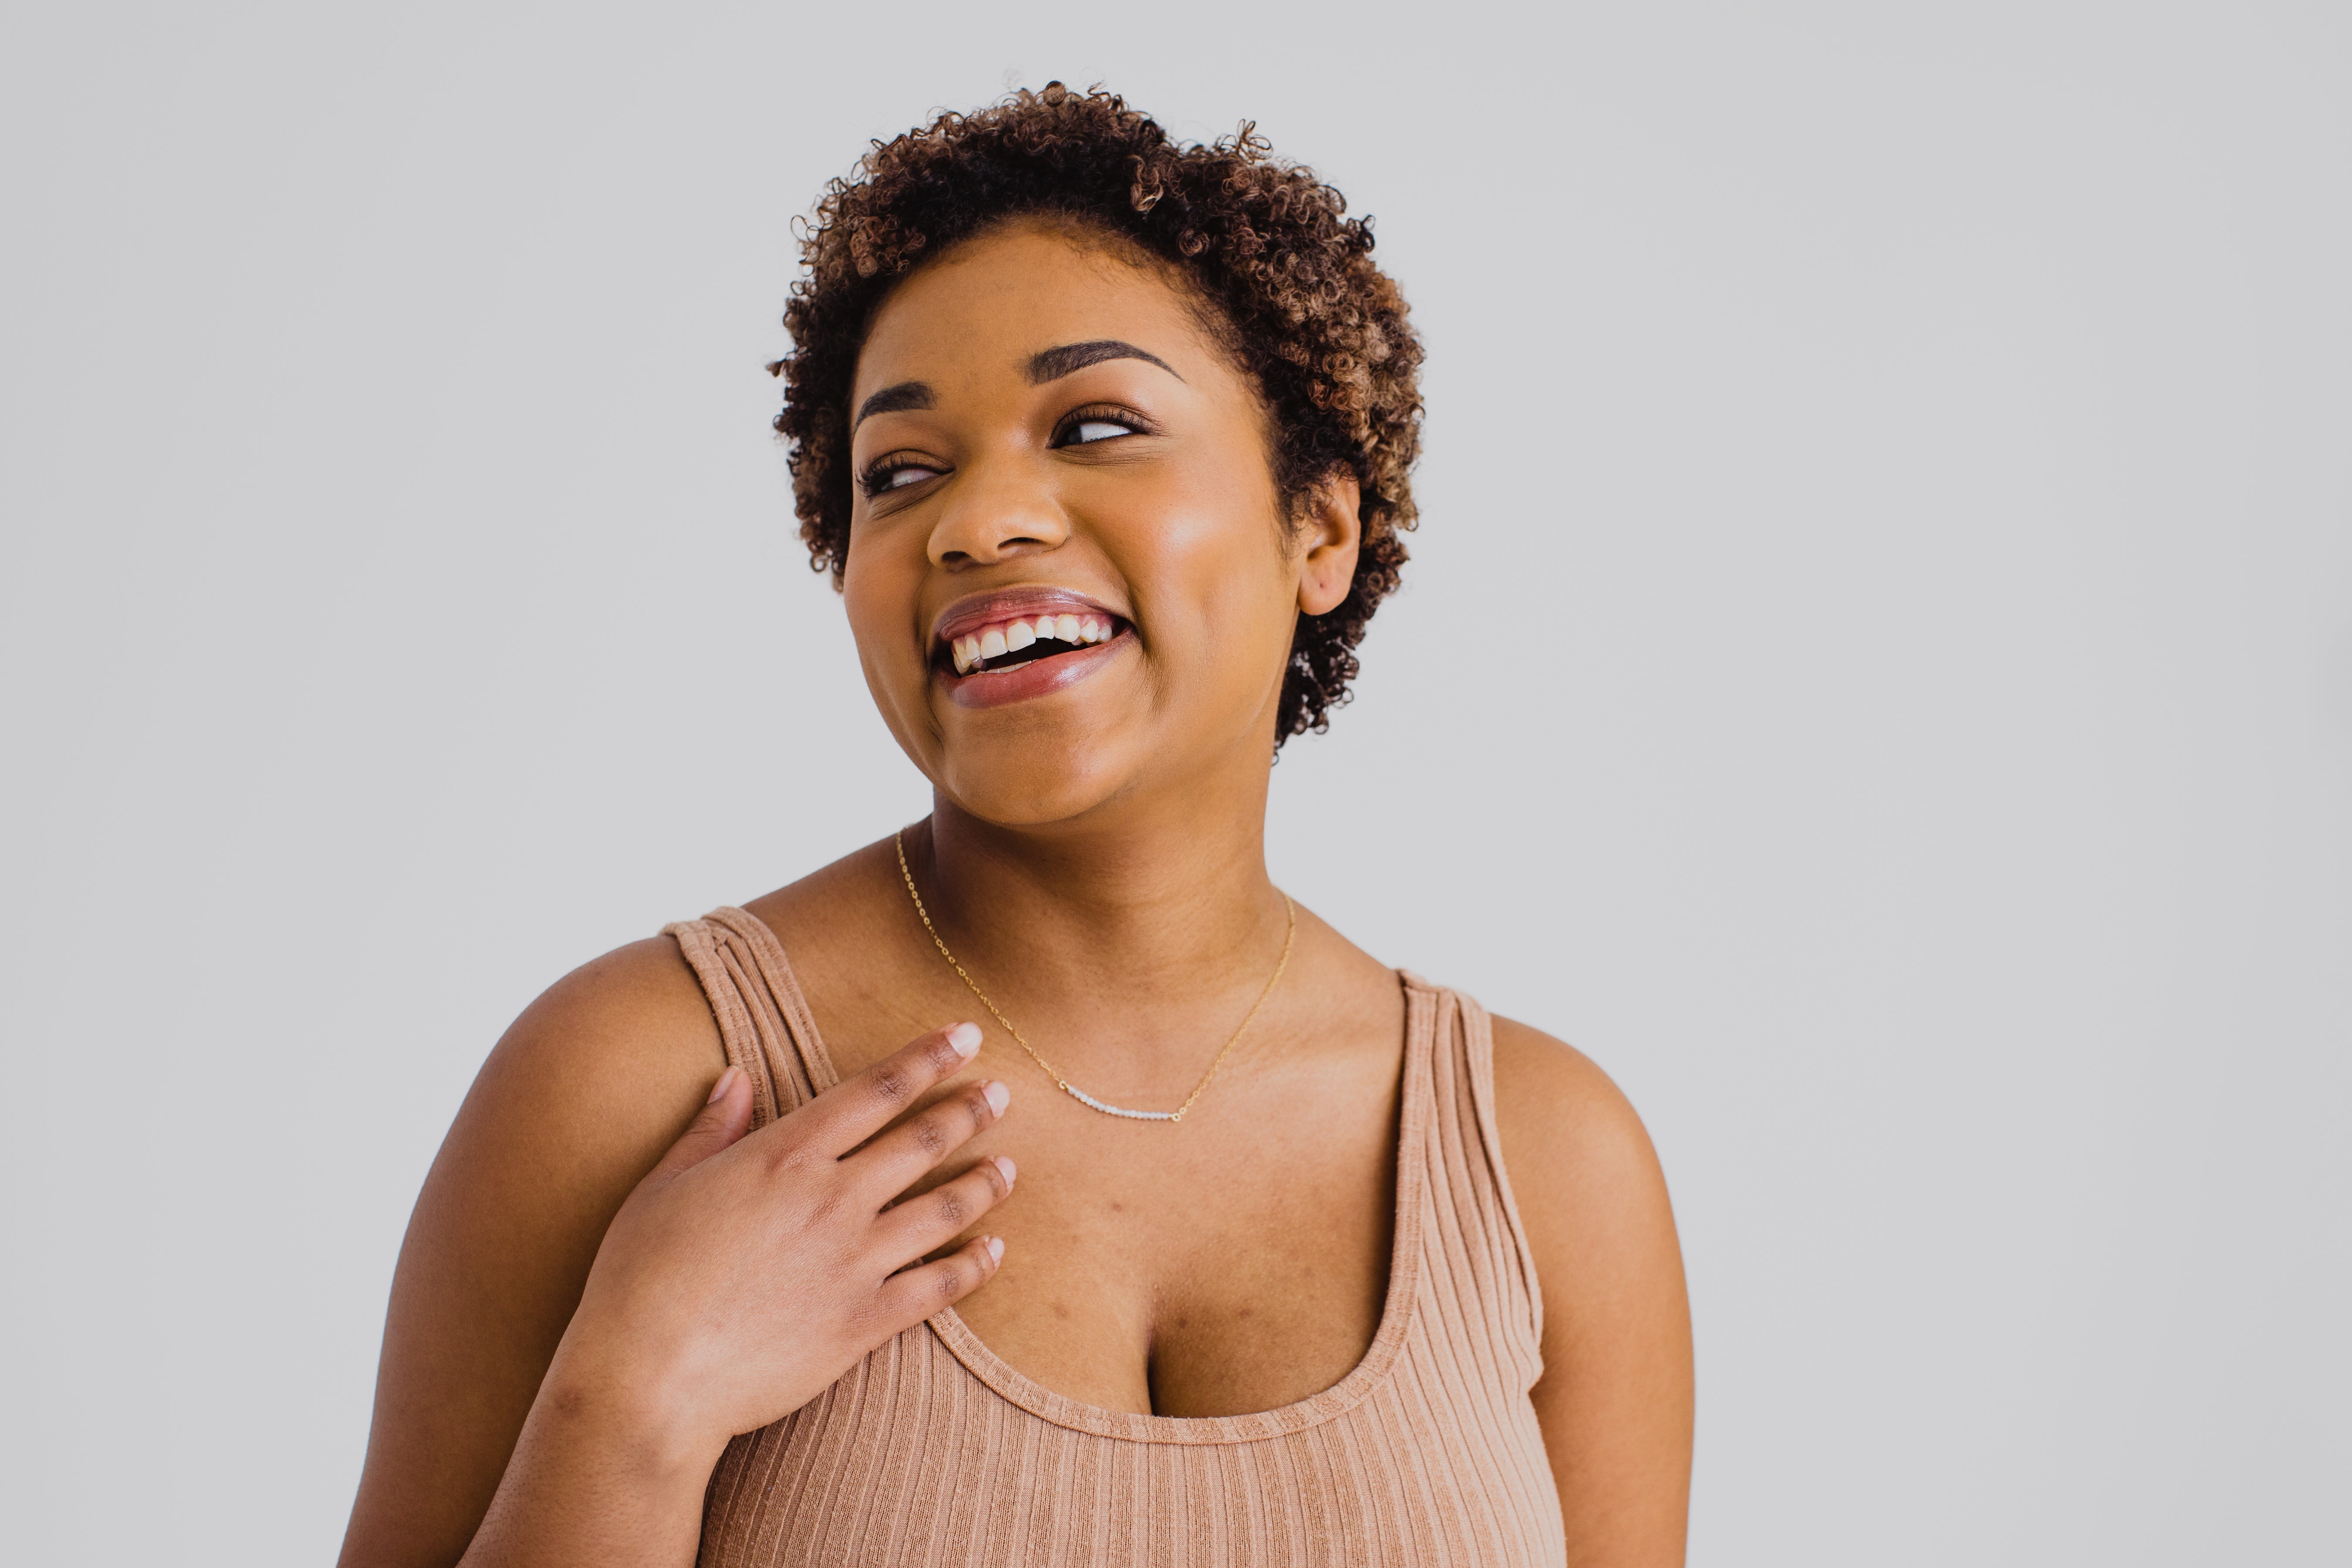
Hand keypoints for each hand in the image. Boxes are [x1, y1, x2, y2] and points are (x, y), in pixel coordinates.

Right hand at [544, 1021, 1014, 1460]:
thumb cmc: (639, 1280)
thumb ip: (710, 1130)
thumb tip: (735, 1077)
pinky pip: (939, 1286)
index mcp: (784, 1155)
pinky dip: (974, 1264)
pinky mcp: (865, 1322)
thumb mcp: (662, 1186)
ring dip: (983, 1183)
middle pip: (922, 1141)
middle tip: (1002, 1094)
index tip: (965, 1036)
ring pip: (944, 1208)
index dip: (928, 1057)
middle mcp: (832, 1198)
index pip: (877, 1090)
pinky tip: (994, 1250)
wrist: (649, 1380)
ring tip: (1009, 1167)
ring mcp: (855, 1261)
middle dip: (969, 1110)